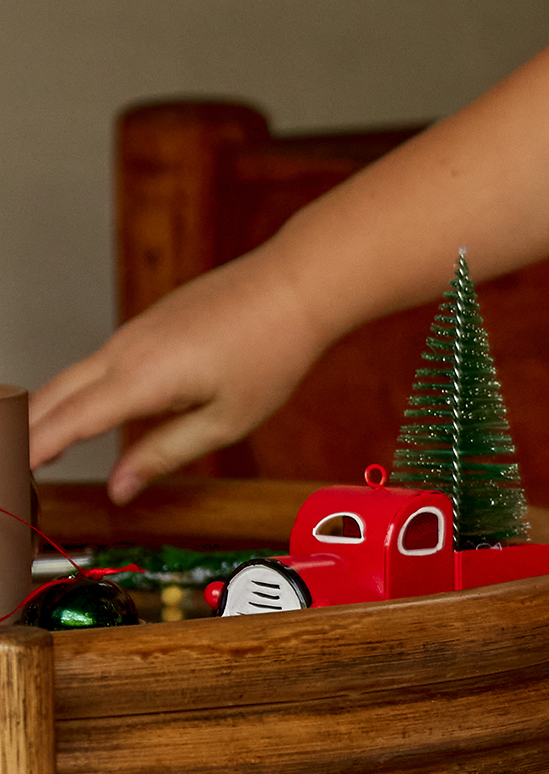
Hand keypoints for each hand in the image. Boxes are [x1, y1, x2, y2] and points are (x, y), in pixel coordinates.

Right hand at [28, 250, 328, 501]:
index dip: (33, 450)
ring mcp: (133, 333)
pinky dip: (74, 391)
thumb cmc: (272, 350)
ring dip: (46, 412)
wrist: (296, 285)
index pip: (69, 421)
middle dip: (24, 432)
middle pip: (54, 395)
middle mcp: (126, 350)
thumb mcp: (225, 421)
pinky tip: (76, 414)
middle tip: (13, 471)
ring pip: (72, 376)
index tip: (12, 474)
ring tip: (31, 451)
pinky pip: (96, 362)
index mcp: (143, 378)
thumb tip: (120, 488)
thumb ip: (163, 454)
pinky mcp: (145, 325)